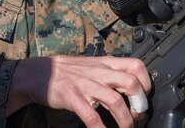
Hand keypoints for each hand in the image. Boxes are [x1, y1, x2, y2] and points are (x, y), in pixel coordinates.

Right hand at [8, 55, 151, 127]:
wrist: (38, 73)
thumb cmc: (66, 71)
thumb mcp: (91, 65)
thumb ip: (110, 72)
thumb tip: (131, 86)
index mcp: (105, 63)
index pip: (136, 66)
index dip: (146, 83)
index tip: (144, 97)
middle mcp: (99, 72)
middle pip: (131, 83)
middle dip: (140, 104)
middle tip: (138, 116)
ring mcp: (86, 84)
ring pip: (115, 101)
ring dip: (125, 120)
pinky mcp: (73, 97)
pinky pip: (92, 116)